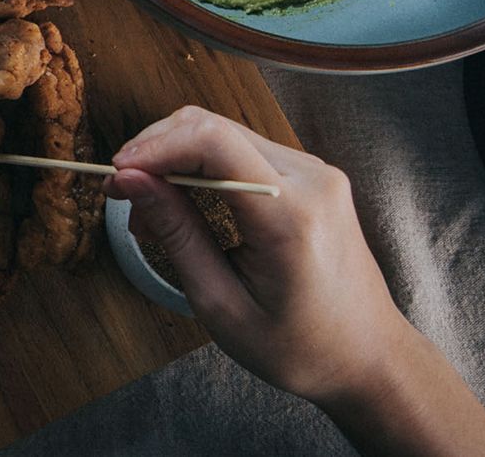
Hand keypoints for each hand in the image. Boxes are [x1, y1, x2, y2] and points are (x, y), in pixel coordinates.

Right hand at [107, 107, 484, 456]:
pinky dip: (204, 167)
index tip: (115, 175)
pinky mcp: (312, 177)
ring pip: (225, 134)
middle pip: (213, 127)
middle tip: (122, 194)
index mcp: (291, 215)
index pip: (212, 141)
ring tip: (150, 208)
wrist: (370, 357)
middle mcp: (311, 180)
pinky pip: (244, 151)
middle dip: (157, 152)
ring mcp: (316, 173)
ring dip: (177, 159)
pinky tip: (184, 202)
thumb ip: (177, 234)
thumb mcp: (221, 303)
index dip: (154, 147)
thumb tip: (131, 181)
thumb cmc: (299, 346)